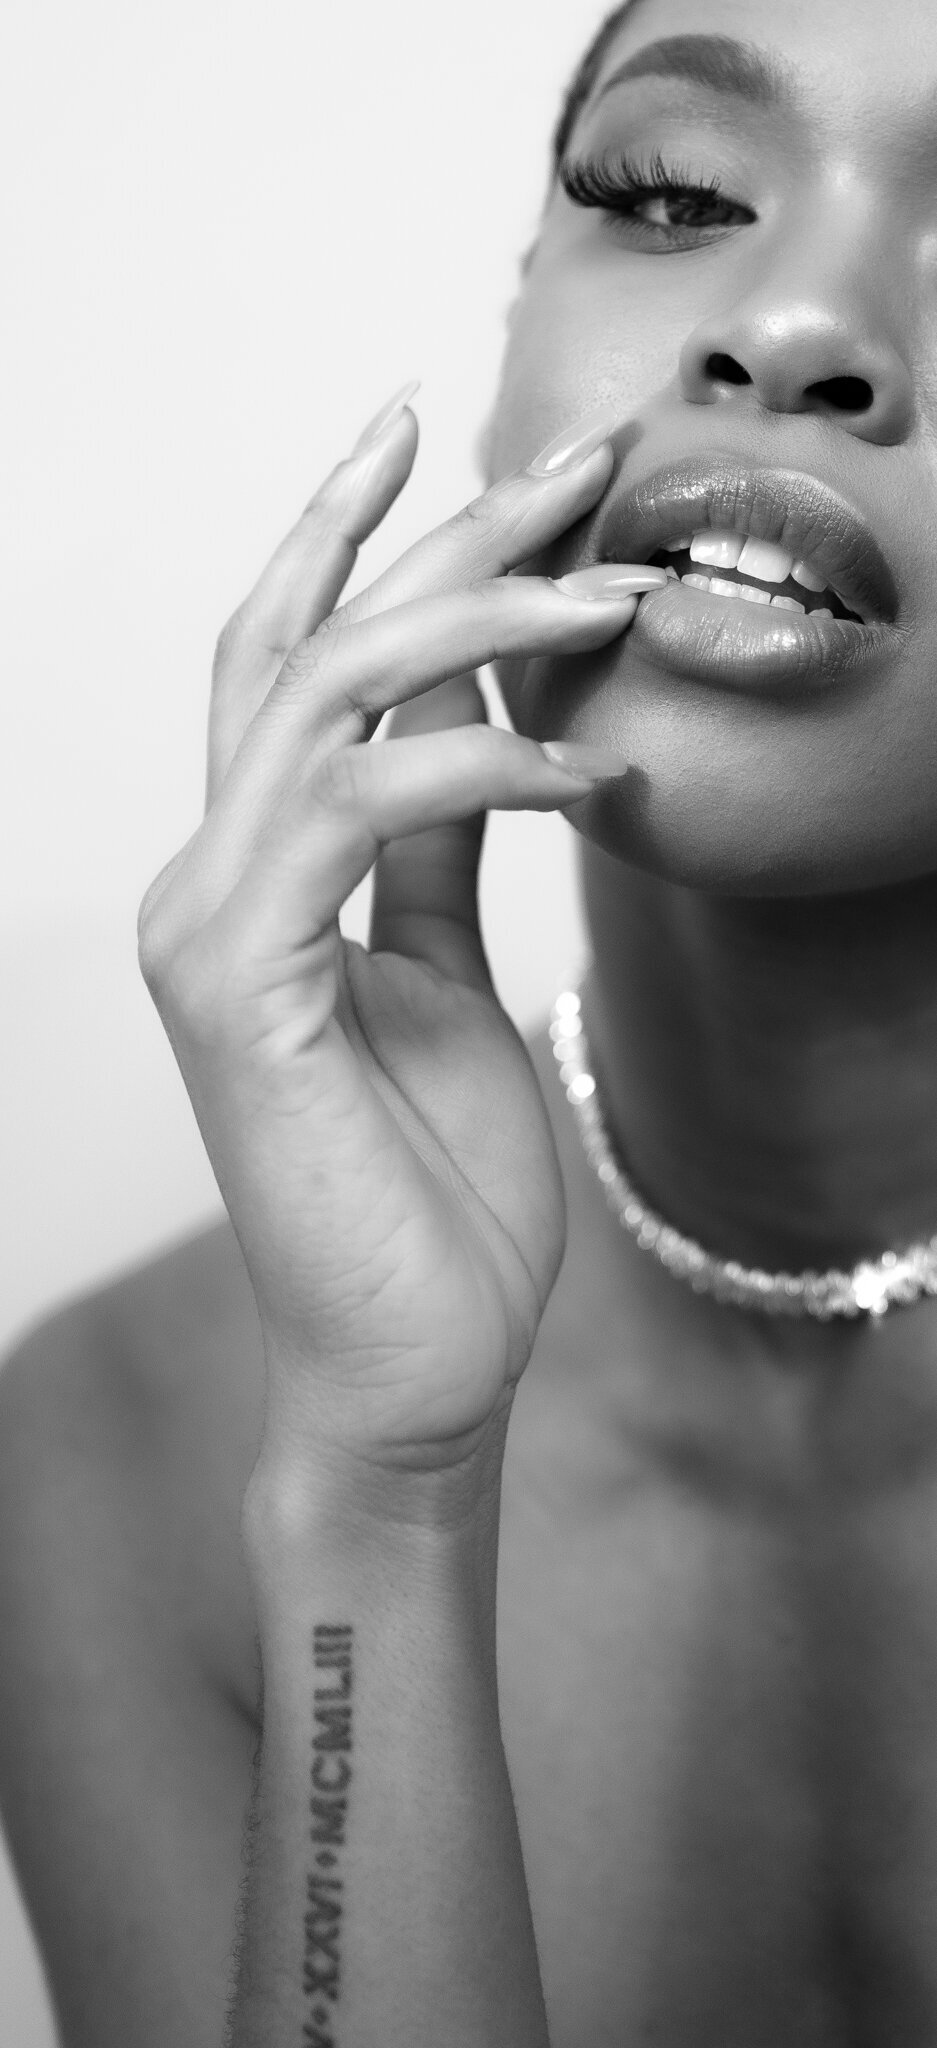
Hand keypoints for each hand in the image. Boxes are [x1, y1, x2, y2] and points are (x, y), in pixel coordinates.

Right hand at [138, 391, 659, 1492]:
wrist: (415, 1361)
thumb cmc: (434, 1190)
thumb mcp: (450, 974)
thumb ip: (441, 844)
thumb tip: (480, 712)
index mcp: (251, 877)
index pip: (288, 665)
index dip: (359, 538)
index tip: (448, 436)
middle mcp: (204, 879)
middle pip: (306, 644)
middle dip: (439, 531)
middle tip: (575, 454)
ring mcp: (205, 925)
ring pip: (328, 696)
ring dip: (481, 622)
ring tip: (617, 595)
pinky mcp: (241, 979)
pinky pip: (359, 808)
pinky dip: (479, 764)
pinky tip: (590, 769)